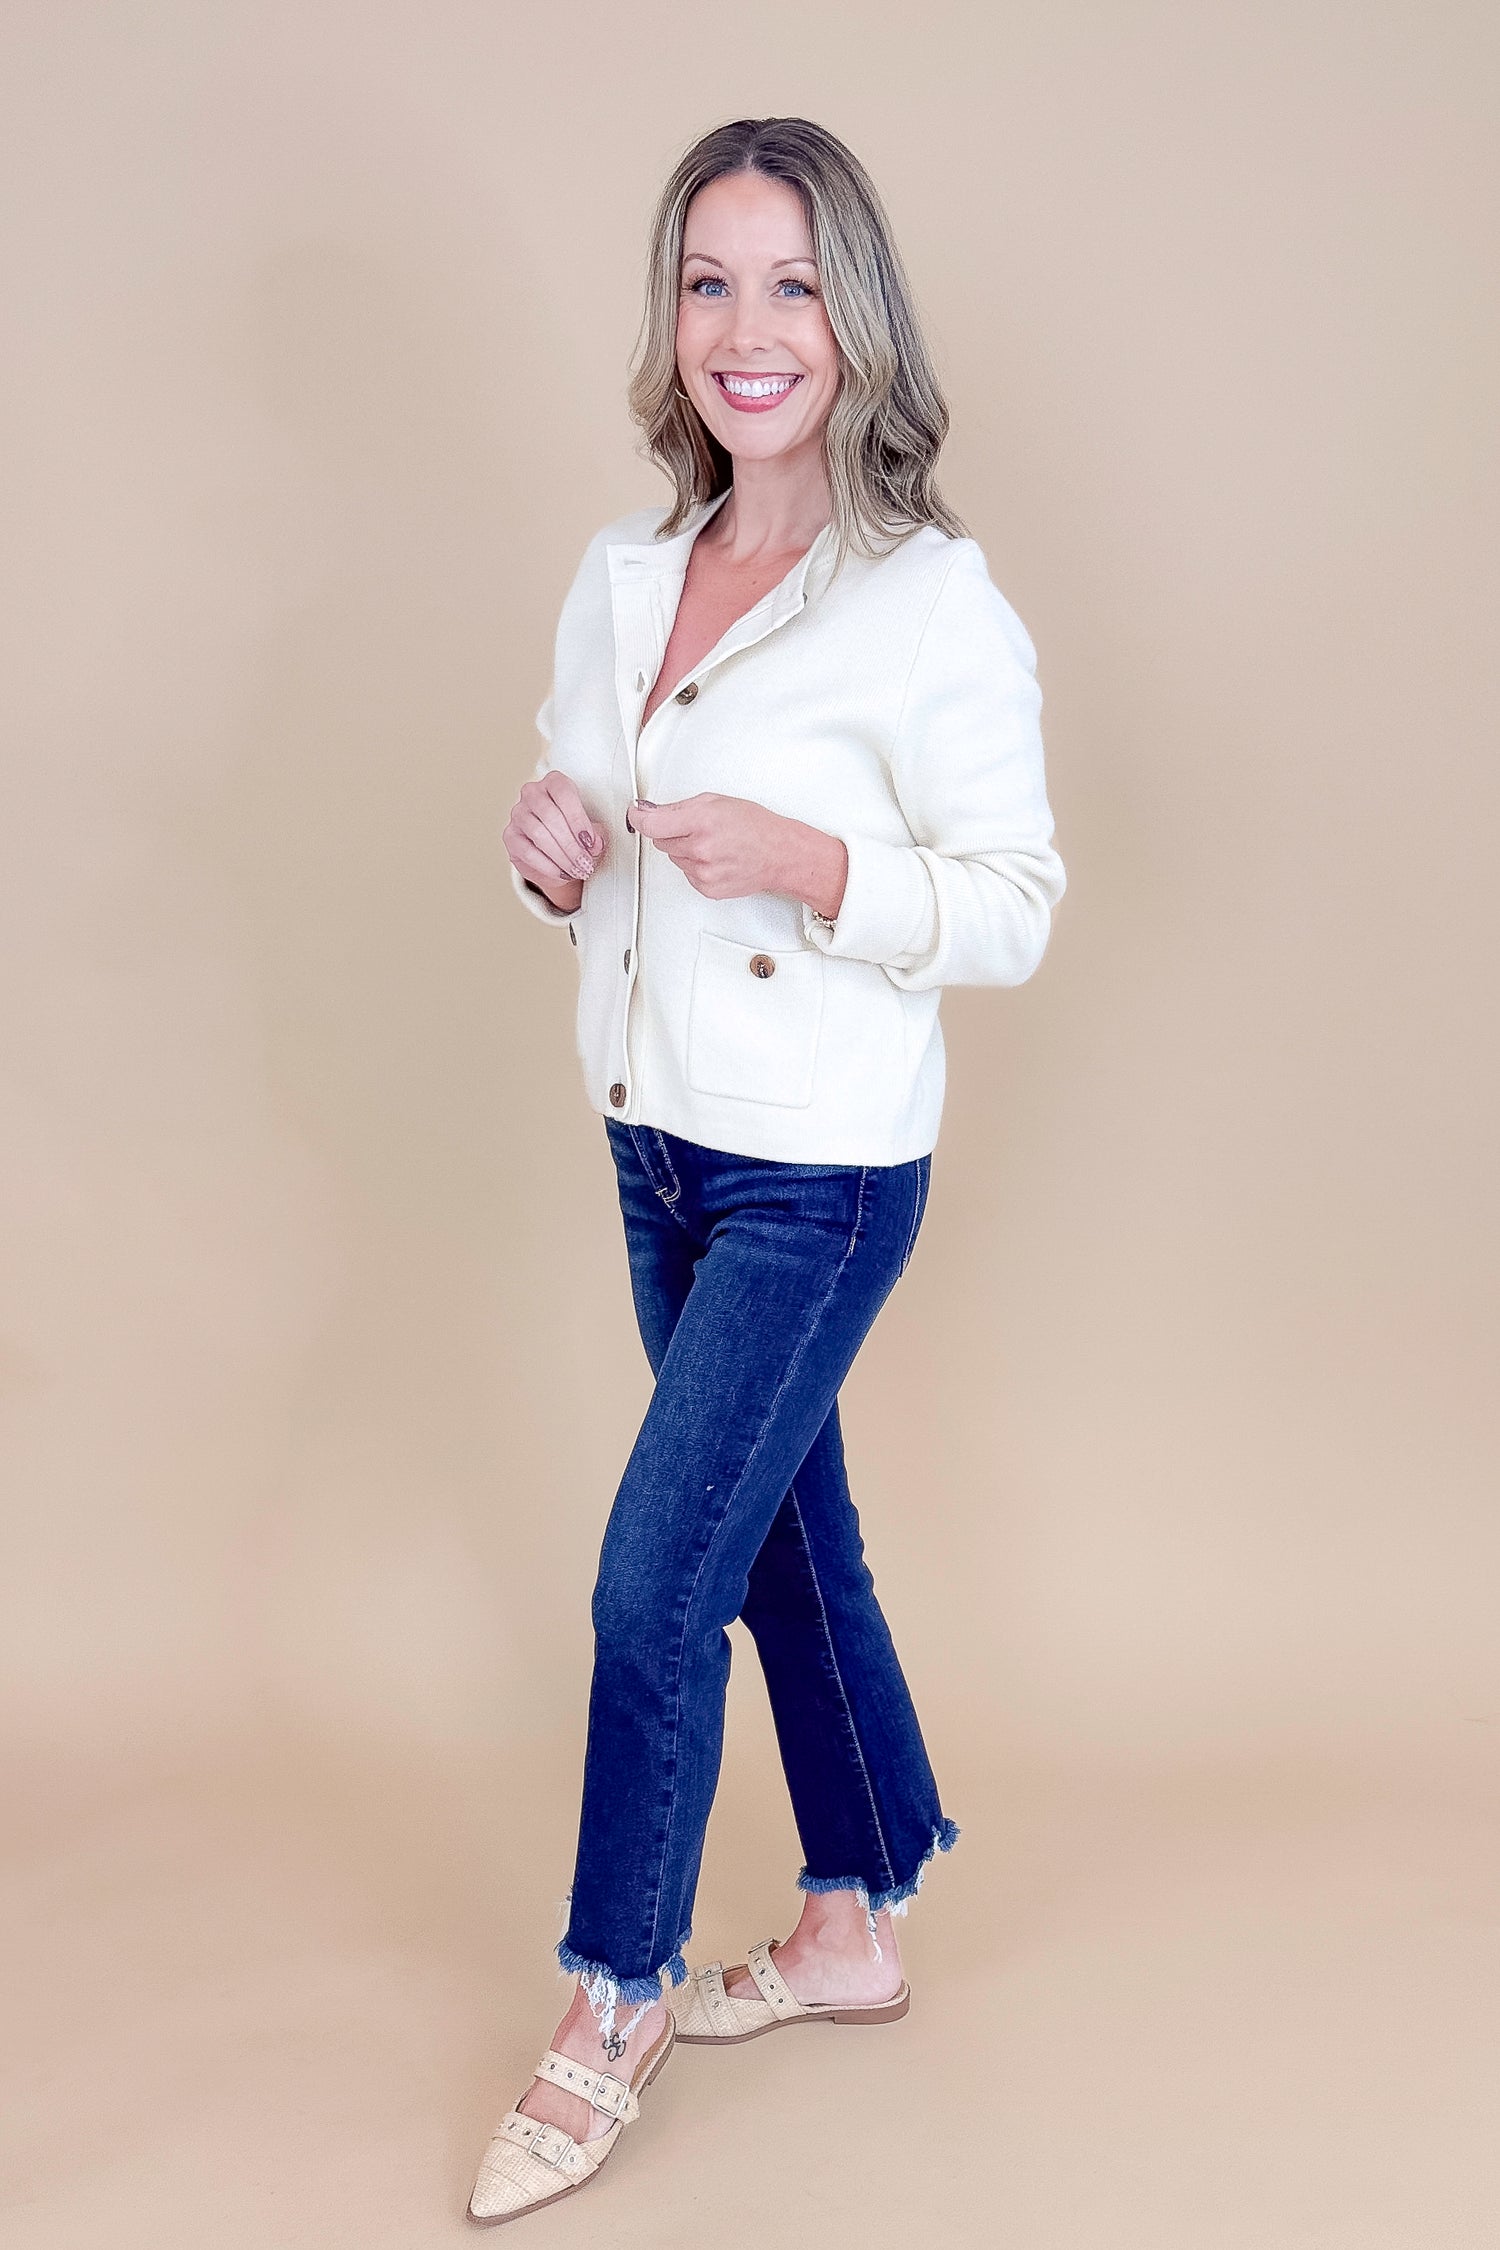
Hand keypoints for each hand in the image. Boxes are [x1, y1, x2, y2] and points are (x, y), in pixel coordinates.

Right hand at [504, 771, 605, 909]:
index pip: (564, 794)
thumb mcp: (591, 831)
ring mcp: (518, 813)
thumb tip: (595, 844)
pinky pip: (527, 851)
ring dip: (561, 857)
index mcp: (554, 782)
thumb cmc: (575, 834)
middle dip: (571, 845)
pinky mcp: (510, 836)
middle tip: (586, 864)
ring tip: (576, 871)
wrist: (556, 853)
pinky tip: (561, 873)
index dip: (579, 820)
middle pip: (551, 816)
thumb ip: (595, 834)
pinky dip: (547, 865)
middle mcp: (532, 793)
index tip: (591, 843)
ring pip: (539, 834)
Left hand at [628, 793, 846, 915]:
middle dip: (672, 832)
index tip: (637, 813)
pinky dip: (695, 866)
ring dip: (686, 850)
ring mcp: (702, 872)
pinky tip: (716, 859)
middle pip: (661, 840)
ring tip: (713, 844)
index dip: (640, 817)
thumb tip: (651, 811)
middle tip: (696, 827)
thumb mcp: (717, 802)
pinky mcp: (706, 888)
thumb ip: (679, 807)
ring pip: (674, 858)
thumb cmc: (756, 827)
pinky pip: (686, 873)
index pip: (651, 824)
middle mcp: (700, 848)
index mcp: (701, 821)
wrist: (780, 855)